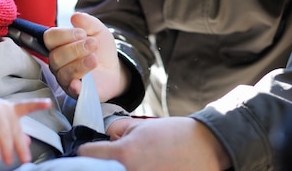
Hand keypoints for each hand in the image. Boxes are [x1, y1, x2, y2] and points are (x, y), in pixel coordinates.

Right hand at [0, 93, 51, 164]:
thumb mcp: (2, 120)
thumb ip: (14, 130)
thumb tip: (27, 141)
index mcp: (11, 109)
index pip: (26, 106)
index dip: (38, 104)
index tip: (49, 103)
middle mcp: (3, 109)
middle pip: (15, 129)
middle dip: (20, 145)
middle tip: (25, 159)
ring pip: (3, 133)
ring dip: (6, 148)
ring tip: (8, 161)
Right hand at [44, 12, 127, 100]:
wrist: (114, 69)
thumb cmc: (100, 49)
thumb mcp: (98, 31)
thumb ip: (88, 22)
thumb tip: (75, 17)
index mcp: (59, 45)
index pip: (49, 38)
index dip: (64, 34)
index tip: (82, 33)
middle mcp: (58, 62)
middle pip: (56, 56)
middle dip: (75, 48)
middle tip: (93, 44)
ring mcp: (65, 78)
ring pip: (63, 72)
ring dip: (80, 63)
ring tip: (94, 58)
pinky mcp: (76, 92)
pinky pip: (70, 90)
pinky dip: (74, 86)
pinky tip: (81, 81)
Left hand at [78, 117, 231, 170]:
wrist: (205, 148)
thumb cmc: (174, 135)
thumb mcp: (141, 125)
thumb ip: (118, 132)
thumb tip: (106, 139)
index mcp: (124, 153)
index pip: (86, 154)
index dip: (87, 150)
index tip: (91, 150)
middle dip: (101, 165)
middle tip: (109, 160)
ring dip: (117, 169)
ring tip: (131, 163)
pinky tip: (145, 167)